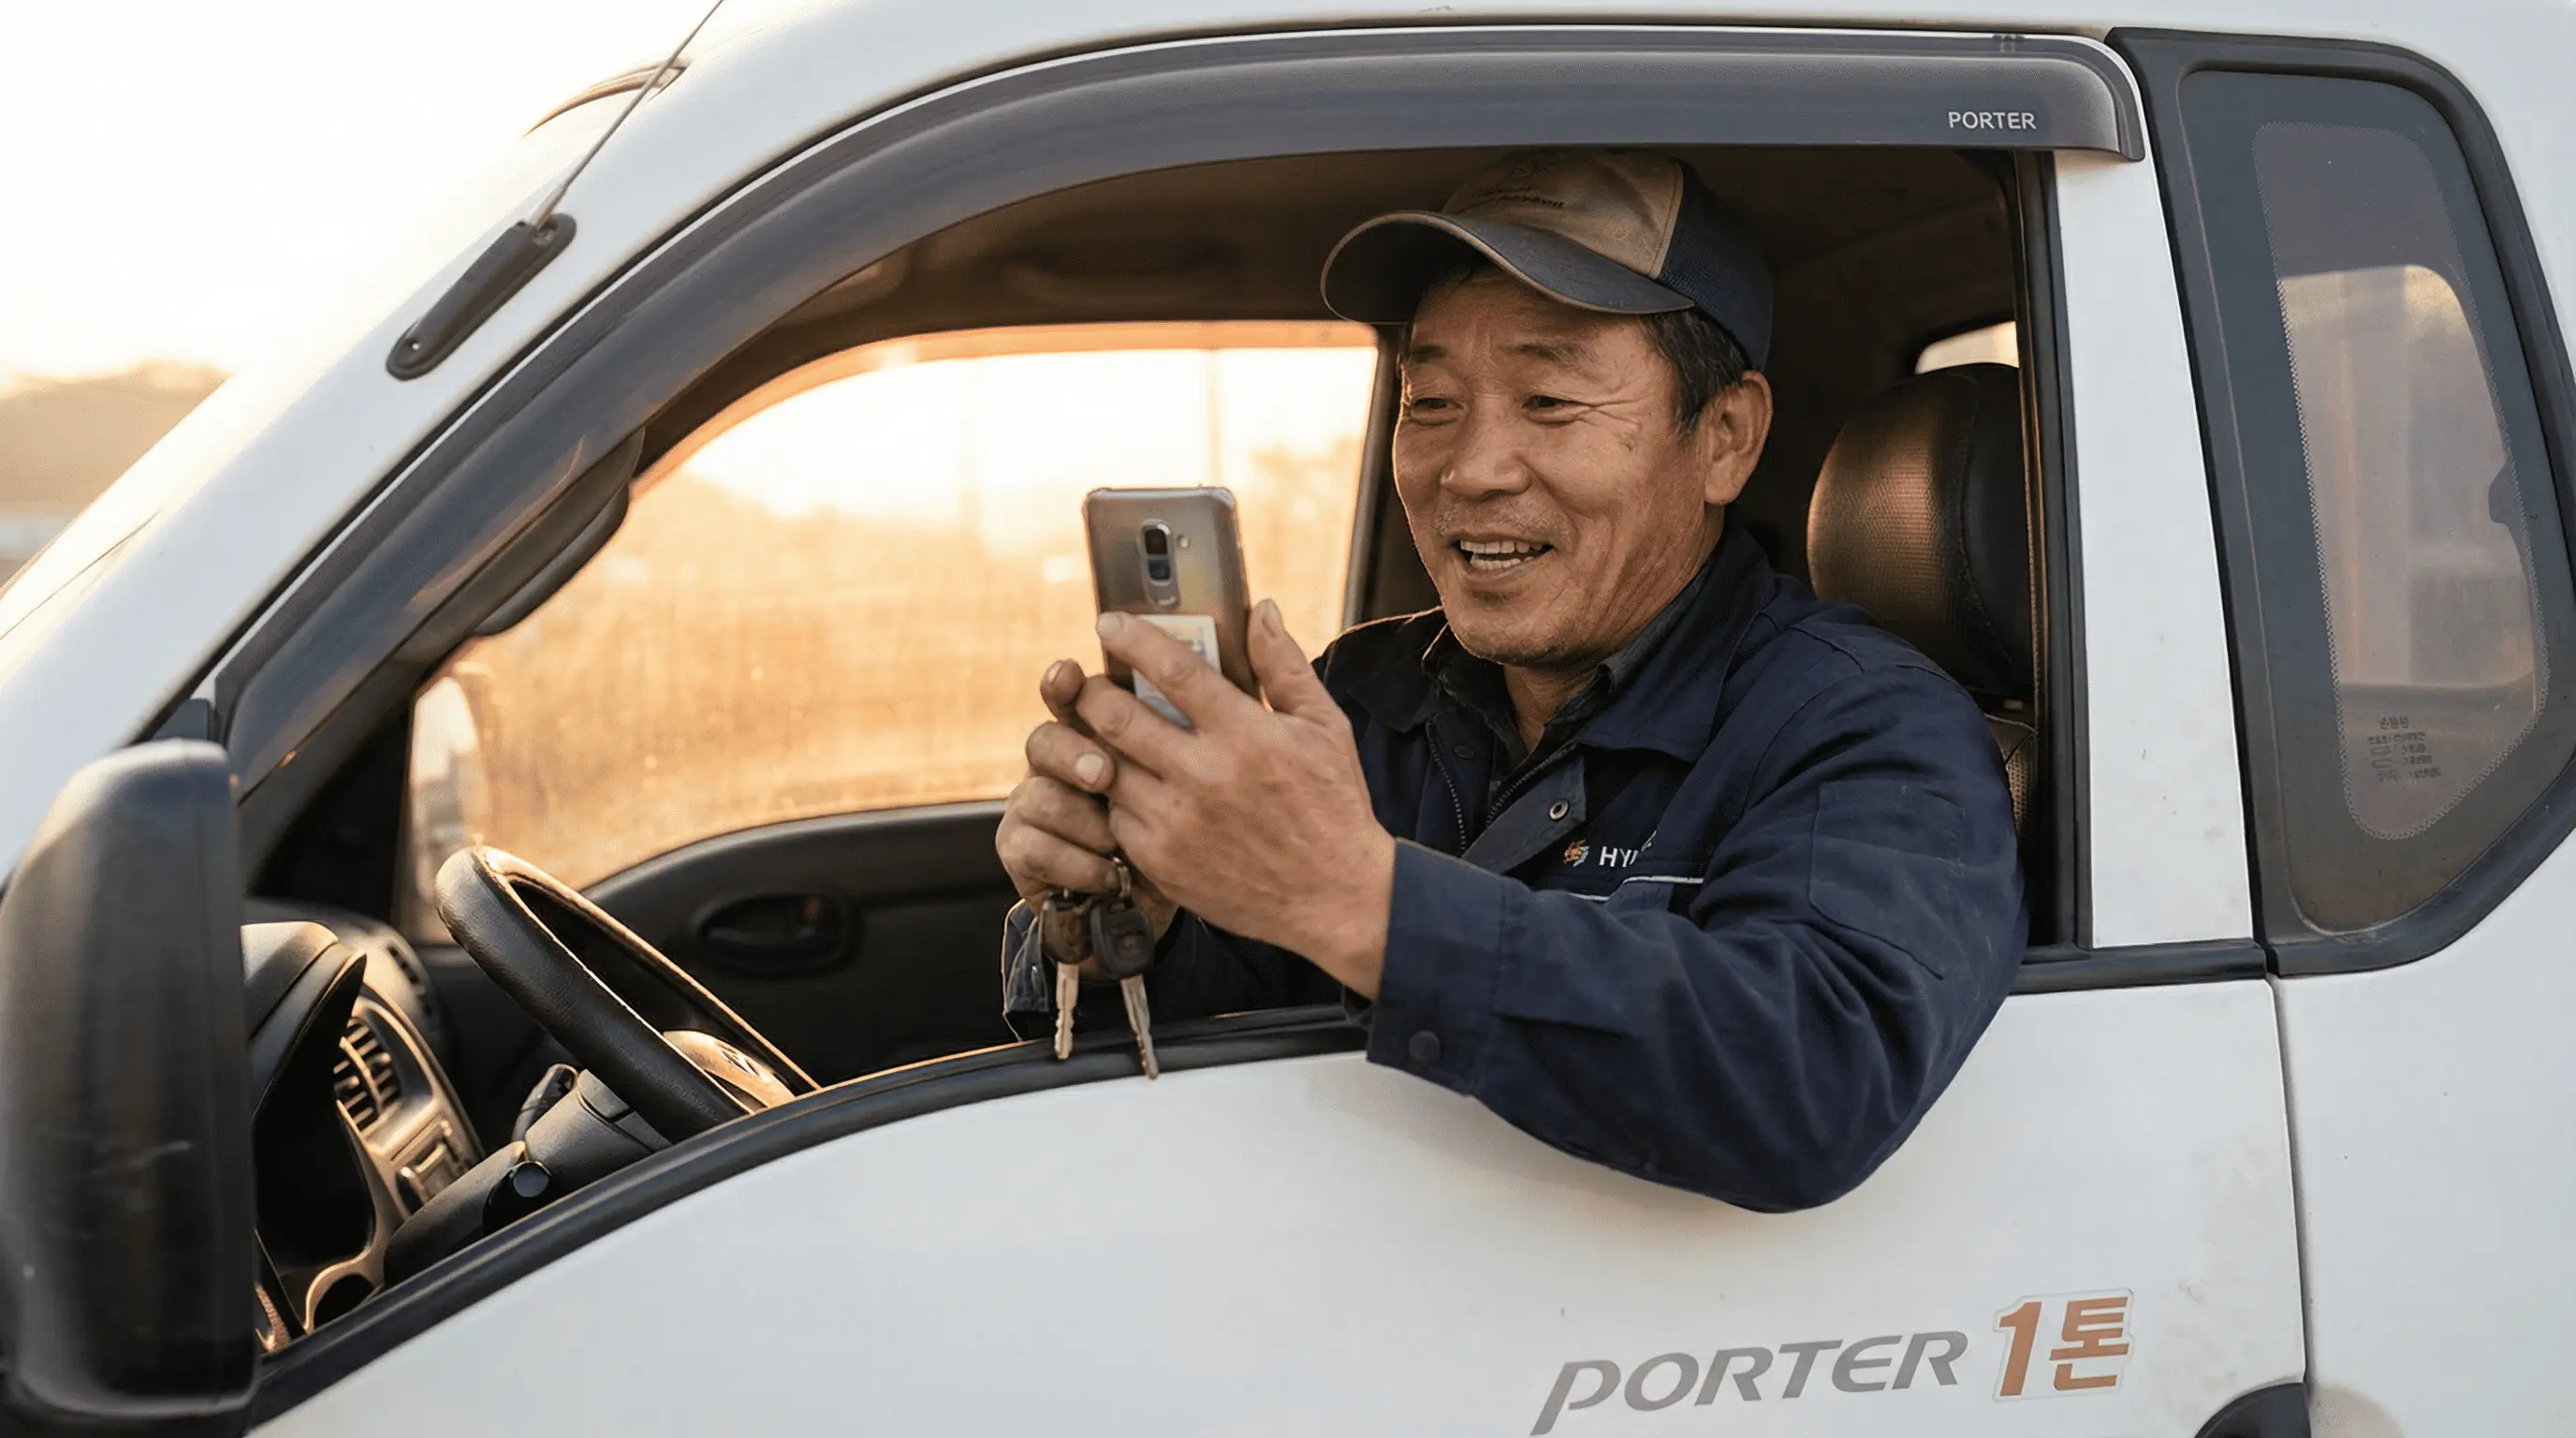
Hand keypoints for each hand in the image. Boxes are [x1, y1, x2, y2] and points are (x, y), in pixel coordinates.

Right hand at [995, 659, 1176, 976]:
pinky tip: (1109, 876)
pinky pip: (1033, 848)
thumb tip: (1208, 685)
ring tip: (1117, 842)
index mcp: (1092, 734)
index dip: (1063, 682)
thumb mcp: (1186, 782)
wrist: (1141, 899)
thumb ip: (1183, 738)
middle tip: (1104, 775)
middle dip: (1072, 753)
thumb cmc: (1175, 830)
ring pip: (1036, 795)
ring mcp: (1032, 805)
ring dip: (1080, 819)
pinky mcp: (1019, 849)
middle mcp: (1055, 763)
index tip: (1071, 674)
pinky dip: (1074, 863)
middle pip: (1044, 740)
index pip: (1069, 695)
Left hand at [1074, 600, 1394, 994]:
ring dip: (1095, 745)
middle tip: (1090, 684)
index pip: (1173, 670)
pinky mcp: (1162, 862)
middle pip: (1117, 718)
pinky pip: (1114, 817)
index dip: (1133, 640)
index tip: (1109, 623)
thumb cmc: (1332, 807)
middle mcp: (1204, 777)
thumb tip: (1261, 610)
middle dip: (1093, 692)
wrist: (1335, 898)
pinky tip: (1130, 785)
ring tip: (1100, 732)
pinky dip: (1114, 796)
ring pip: (1105, 768)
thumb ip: (1285, 667)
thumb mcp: (1324, 729)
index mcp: (1245, 735)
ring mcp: (1177, 823)